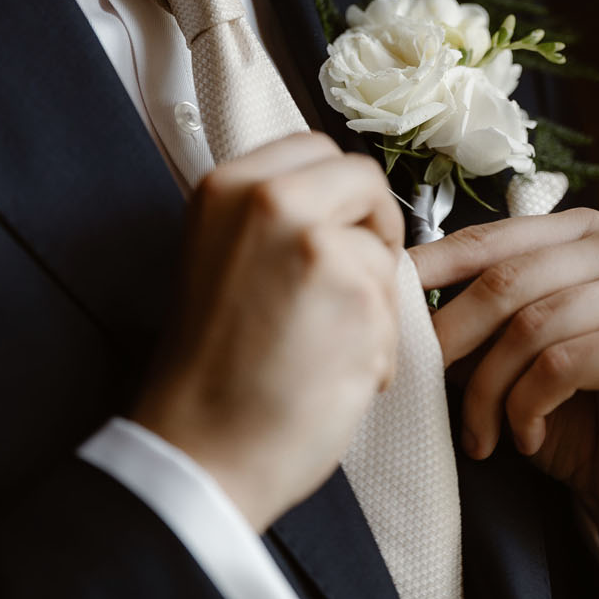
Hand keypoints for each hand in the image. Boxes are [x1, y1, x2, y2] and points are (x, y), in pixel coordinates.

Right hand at [131, 132, 403, 530]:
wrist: (201, 450)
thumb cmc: (213, 369)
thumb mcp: (222, 257)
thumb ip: (274, 219)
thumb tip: (341, 206)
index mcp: (228, 187)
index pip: (318, 149)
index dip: (340, 194)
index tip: (338, 230)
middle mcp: (270, 200)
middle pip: (365, 181)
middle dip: (372, 231)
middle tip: (352, 283)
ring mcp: (317, 244)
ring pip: (384, 252)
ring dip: (374, 304)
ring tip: (326, 349)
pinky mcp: (357, 294)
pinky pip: (396, 310)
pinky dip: (379, 348)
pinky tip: (334, 376)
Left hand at [410, 208, 598, 598]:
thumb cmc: (579, 421)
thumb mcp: (512, 359)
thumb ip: (473, 319)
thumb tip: (399, 293)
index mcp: (589, 232)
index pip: (494, 238)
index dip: (433, 267)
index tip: (387, 295)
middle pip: (509, 279)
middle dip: (452, 335)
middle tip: (417, 379)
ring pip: (532, 325)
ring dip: (490, 389)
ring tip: (480, 434)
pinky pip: (563, 363)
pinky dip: (528, 406)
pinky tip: (527, 437)